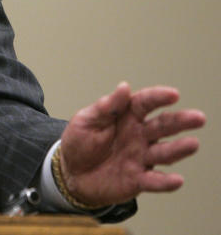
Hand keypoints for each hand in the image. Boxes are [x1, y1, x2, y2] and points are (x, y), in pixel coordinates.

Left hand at [58, 82, 205, 206]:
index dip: (158, 97)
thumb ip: (106, 107)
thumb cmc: (79, 142)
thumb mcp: (86, 120)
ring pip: (164, 152)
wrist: (70, 173)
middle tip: (198, 118)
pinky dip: (165, 182)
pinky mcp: (138, 180)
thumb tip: (124, 86)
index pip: (145, 103)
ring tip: (193, 144)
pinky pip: (154, 181)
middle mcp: (139, 135)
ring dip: (179, 149)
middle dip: (181, 121)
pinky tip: (177, 179)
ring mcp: (141, 157)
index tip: (173, 94)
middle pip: (163, 126)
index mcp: (127, 116)